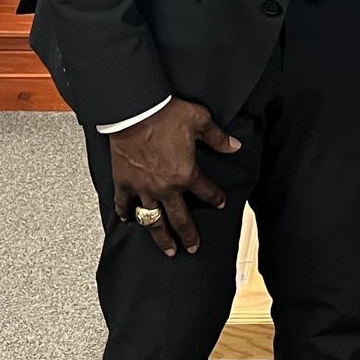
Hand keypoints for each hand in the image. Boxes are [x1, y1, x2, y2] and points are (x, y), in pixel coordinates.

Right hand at [108, 100, 240, 255]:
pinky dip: (125, 212)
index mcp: (186, 174)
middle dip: (188, 235)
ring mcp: (143, 188)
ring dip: (161, 237)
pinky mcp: (124, 183)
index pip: (206, 191)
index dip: (215, 198)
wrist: (134, 110)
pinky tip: (128, 220)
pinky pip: (124, 203)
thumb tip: (234, 146)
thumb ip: (218, 137)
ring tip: (168, 250)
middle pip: (180, 218)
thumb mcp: (200, 120)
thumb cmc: (166, 113)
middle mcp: (165, 187)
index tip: (219, 203)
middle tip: (192, 247)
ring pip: (153, 220)